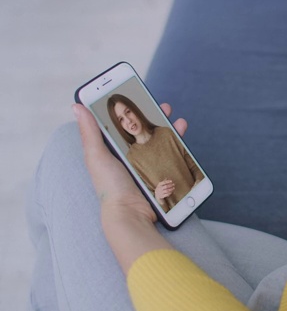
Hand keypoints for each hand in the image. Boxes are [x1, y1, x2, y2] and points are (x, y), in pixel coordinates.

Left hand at [74, 102, 186, 271]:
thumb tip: (77, 106)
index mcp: (114, 152)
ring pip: (162, 142)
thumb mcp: (97, 157)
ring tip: (179, 121)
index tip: (137, 95)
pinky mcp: (164, 175)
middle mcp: (132, 158)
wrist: (131, 215)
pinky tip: (184, 140)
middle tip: (163, 105)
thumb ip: (90, 132)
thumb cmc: (110, 188)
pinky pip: (174, 157)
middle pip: (145, 131)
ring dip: (172, 129)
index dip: (130, 109)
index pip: (123, 125)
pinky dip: (181, 146)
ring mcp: (149, 167)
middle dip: (155, 116)